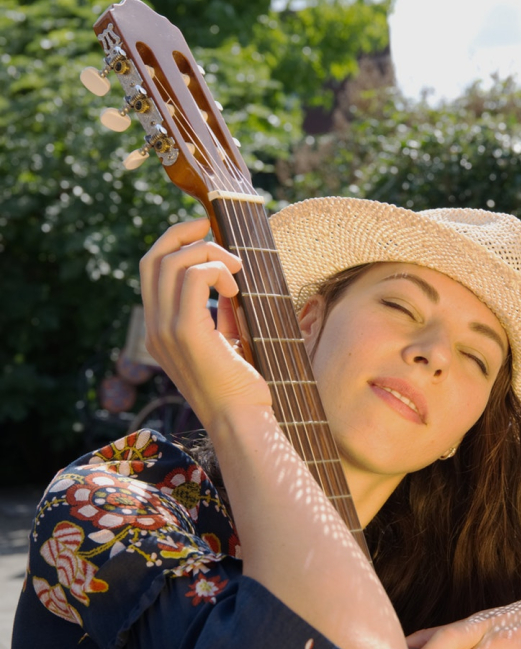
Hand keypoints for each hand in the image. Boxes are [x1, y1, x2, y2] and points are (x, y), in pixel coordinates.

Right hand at [139, 217, 271, 426]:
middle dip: (182, 233)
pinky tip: (235, 288)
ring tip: (237, 271)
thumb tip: (230, 275)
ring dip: (210, 253)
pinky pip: (194, 277)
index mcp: (160, 329)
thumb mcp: (228, 338)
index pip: (151, 269)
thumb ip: (222, 309)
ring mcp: (165, 330)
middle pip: (153, 258)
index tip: (204, 231)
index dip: (174, 241)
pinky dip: (217, 270)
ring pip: (173, 262)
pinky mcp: (185, 333)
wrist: (241, 421)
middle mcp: (155, 328)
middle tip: (213, 226)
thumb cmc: (242, 385)